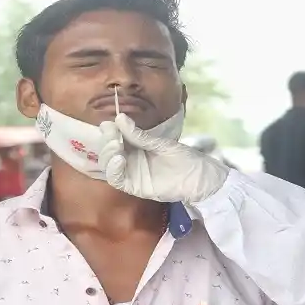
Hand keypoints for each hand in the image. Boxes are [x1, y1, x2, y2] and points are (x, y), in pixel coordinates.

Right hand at [98, 113, 229, 203]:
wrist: (198, 177)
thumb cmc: (183, 158)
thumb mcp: (160, 143)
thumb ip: (139, 135)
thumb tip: (119, 117)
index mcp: (136, 147)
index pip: (115, 139)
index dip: (109, 132)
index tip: (108, 124)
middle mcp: (130, 160)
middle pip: (109, 152)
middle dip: (107, 142)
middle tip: (112, 134)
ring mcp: (131, 174)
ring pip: (109, 166)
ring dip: (108, 155)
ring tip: (115, 145)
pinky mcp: (134, 187)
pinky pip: (118, 180)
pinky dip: (114, 170)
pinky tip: (118, 159)